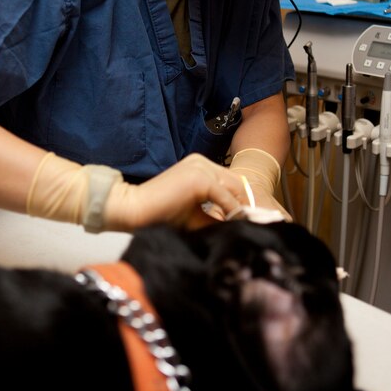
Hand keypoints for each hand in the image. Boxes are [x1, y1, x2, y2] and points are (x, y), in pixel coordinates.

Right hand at [102, 153, 249, 230]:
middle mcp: (202, 162)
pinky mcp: (200, 177)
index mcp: (200, 166)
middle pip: (237, 183)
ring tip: (247, 228)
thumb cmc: (161, 214)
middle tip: (255, 226)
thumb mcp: (196, 214)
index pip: (231, 182)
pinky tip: (233, 225)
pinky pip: (225, 197)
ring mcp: (201, 167)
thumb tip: (239, 226)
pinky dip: (231, 212)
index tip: (251, 221)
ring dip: (242, 209)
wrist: (135, 209)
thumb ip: (216, 216)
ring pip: (234, 189)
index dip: (242, 202)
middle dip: (247, 205)